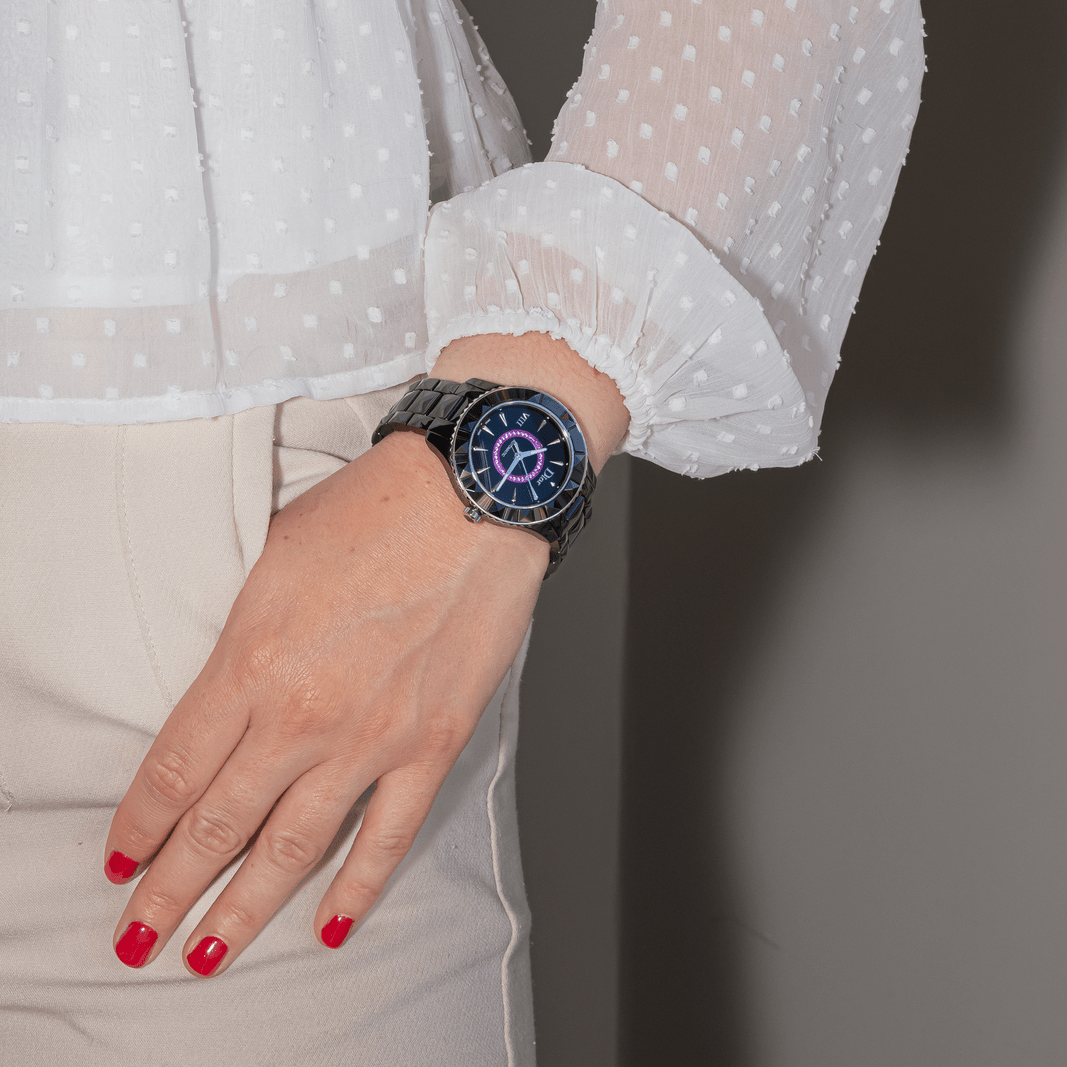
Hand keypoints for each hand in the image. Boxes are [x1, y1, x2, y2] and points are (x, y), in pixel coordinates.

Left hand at [104, 431, 546, 974]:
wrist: (474, 495)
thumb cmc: (373, 513)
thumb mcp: (270, 562)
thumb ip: (240, 645)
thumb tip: (219, 701)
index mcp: (252, 661)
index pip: (173, 771)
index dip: (137, 828)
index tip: (119, 861)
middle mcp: (305, 714)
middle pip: (216, 826)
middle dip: (167, 891)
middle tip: (136, 938)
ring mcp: (374, 737)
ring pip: (292, 848)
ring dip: (241, 910)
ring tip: (205, 955)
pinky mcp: (434, 742)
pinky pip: (388, 835)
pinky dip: (356, 888)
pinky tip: (327, 927)